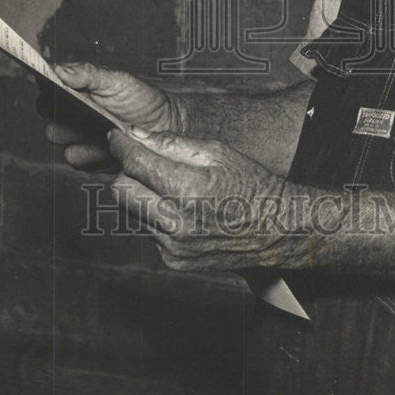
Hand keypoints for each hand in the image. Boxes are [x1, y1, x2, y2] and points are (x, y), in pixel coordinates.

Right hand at [44, 63, 181, 169]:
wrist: (164, 125)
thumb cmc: (140, 99)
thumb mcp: (117, 80)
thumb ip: (87, 73)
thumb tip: (57, 68)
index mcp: (74, 94)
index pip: (47, 92)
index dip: (45, 88)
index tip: (49, 85)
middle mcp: (71, 117)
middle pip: (47, 116)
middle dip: (60, 114)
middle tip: (79, 109)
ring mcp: (77, 139)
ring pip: (58, 139)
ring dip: (74, 134)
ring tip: (98, 127)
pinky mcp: (87, 160)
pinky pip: (75, 158)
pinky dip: (89, 152)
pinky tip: (106, 144)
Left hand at [108, 128, 305, 270]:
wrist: (277, 228)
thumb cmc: (251, 184)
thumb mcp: (217, 152)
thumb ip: (173, 144)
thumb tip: (137, 134)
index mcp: (188, 189)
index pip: (135, 164)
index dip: (121, 146)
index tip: (118, 137)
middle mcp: (177, 222)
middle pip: (120, 191)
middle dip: (126, 172)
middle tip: (144, 163)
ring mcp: (174, 246)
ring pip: (133, 213)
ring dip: (144, 197)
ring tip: (174, 190)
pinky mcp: (175, 261)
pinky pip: (150, 233)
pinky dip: (159, 219)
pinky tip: (184, 213)